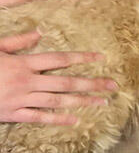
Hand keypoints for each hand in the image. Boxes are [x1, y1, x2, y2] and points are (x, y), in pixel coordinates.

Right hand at [0, 30, 114, 124]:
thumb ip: (17, 41)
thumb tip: (40, 32)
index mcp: (22, 64)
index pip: (59, 59)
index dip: (81, 58)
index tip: (101, 58)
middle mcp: (26, 82)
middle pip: (65, 83)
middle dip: (91, 84)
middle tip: (112, 85)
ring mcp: (20, 99)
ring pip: (57, 101)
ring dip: (81, 101)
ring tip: (101, 102)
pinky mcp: (12, 114)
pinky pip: (39, 117)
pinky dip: (57, 119)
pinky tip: (75, 120)